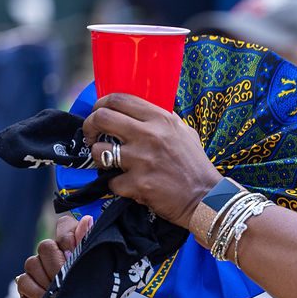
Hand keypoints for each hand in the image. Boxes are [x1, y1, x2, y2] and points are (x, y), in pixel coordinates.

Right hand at [16, 215, 92, 297]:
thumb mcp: (100, 279)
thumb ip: (89, 249)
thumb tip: (87, 219)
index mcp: (77, 252)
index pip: (64, 226)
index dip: (66, 236)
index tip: (72, 252)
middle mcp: (57, 259)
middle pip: (45, 245)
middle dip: (56, 265)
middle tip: (66, 282)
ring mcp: (41, 274)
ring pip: (31, 262)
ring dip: (46, 282)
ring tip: (58, 297)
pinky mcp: (27, 289)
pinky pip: (22, 280)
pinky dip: (34, 293)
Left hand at [83, 94, 222, 228]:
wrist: (207, 198)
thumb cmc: (196, 166)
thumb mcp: (185, 132)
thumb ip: (163, 119)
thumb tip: (140, 112)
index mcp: (160, 119)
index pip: (119, 99)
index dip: (101, 104)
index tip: (98, 113)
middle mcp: (149, 135)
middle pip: (102, 118)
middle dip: (89, 127)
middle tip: (91, 137)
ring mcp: (142, 160)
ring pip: (99, 151)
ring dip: (100, 159)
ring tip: (109, 164)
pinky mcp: (137, 184)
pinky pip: (111, 182)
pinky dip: (117, 185)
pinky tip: (128, 186)